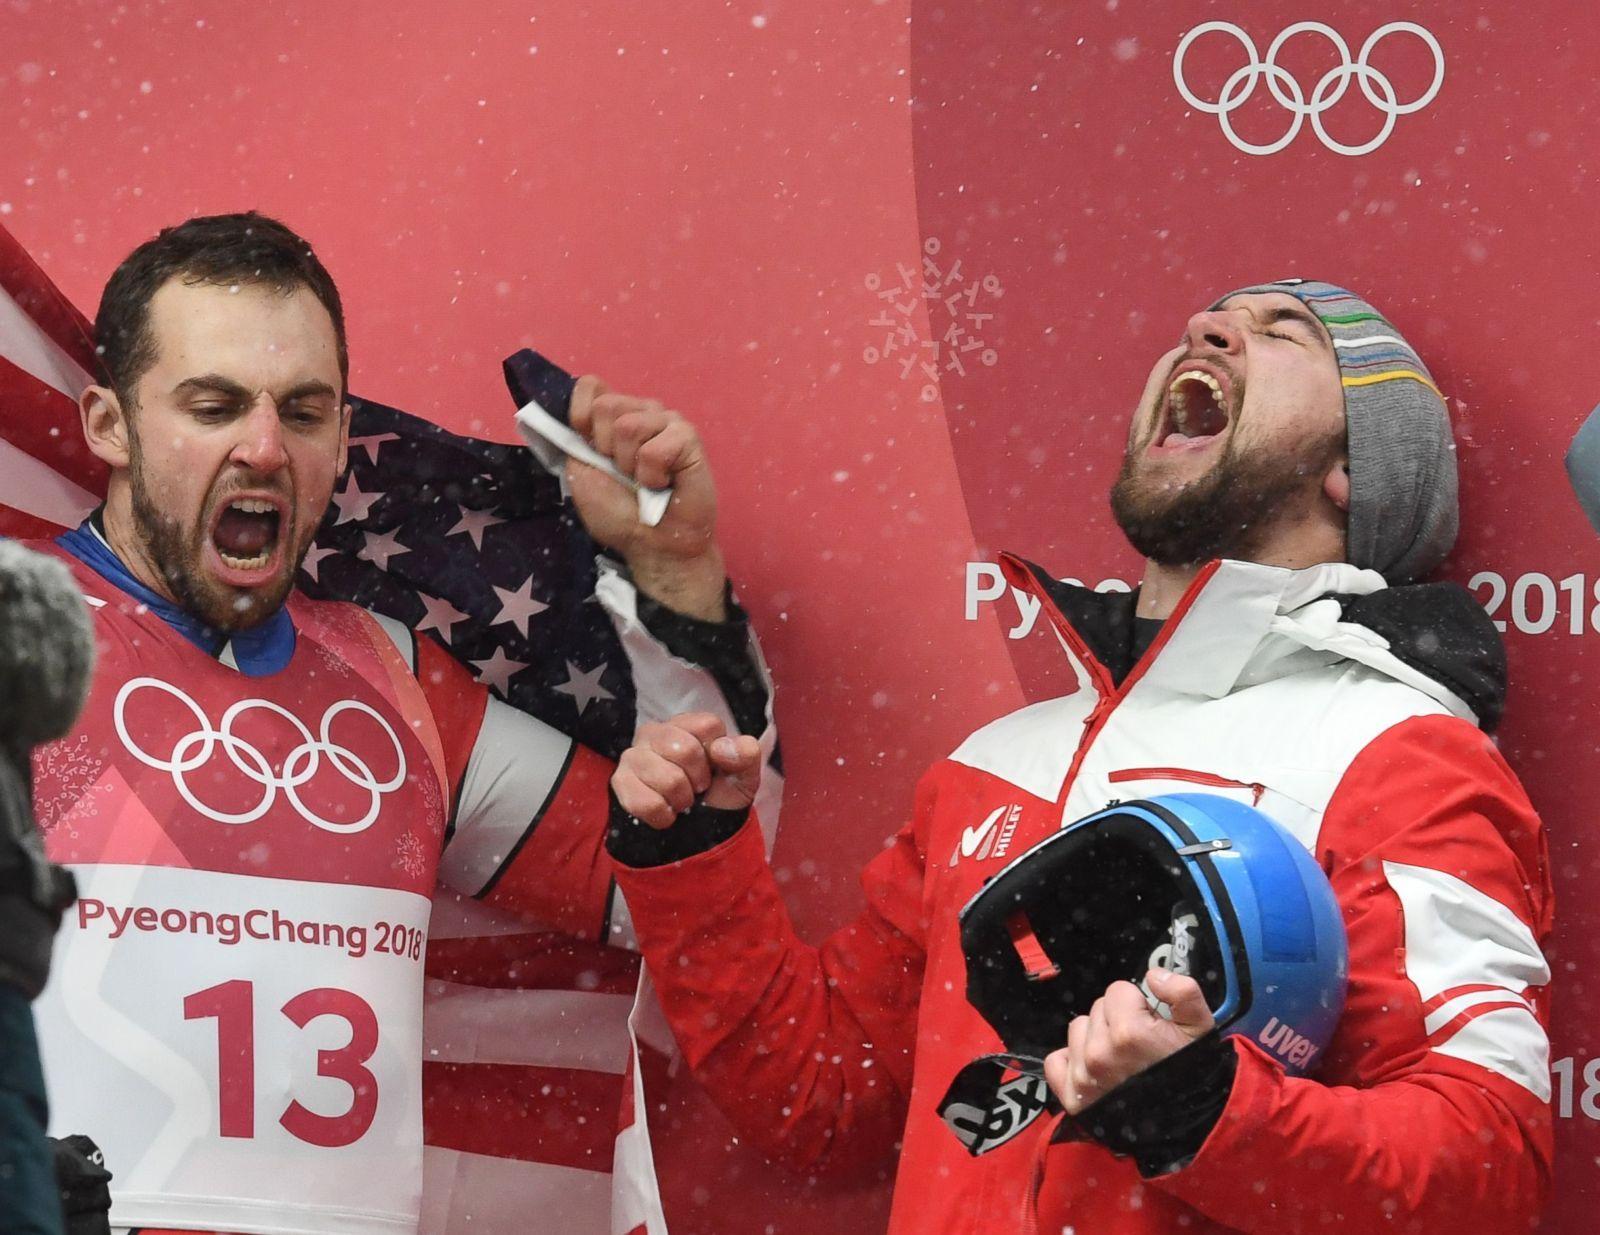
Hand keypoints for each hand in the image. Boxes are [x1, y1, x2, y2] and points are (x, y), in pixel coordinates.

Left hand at [566, 376, 725, 618]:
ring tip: (644, 482)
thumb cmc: (618, 515)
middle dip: (605, 449)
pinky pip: (655, 448)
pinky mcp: (689, 438)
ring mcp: (667, 422)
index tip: (590, 450)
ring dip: (629, 466)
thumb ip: (573, 439)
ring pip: (629, 425)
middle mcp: (642, 412)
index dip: (582, 415)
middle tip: (623, 475)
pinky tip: (664, 485)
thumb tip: (564, 412)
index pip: (591, 386)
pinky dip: (652, 476)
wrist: (652, 545)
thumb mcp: (581, 474)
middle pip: (607, 405)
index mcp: (615, 417)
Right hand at [611, 711, 761, 828]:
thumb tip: (722, 748)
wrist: (696, 830)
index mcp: (688, 724)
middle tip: (697, 788)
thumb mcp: (744, 776)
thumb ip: (746, 755)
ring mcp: (634, 755)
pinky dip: (664, 816)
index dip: (716, 753)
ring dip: (682, 799)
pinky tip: (666, 812)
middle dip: (699, 779)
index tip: (714, 768)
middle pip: (685, 749)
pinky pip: (646, 802)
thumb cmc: (719, 793)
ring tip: (681, 800)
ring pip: (667, 779)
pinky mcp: (620, 781)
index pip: (707, 725)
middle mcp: (656, 732)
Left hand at [1042, 968, 1214, 1115]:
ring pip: (1078, 1029)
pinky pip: (1056, 1060)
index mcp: (1128, 1033)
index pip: (1118, 990)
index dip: (1138, 1004)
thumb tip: (1153, 975)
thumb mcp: (1201, 1028)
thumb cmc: (1192, 1073)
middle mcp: (1099, 1054)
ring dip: (1096, 1037)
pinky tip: (1096, 1068)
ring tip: (1122, 1057)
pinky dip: (1072, 1060)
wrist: (1188, 1125)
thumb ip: (1183, 991)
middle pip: (1098, 1008)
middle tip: (1140, 1043)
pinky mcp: (1073, 1097)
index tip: (1151, 1023)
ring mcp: (1083, 1077)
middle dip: (1118, 1018)